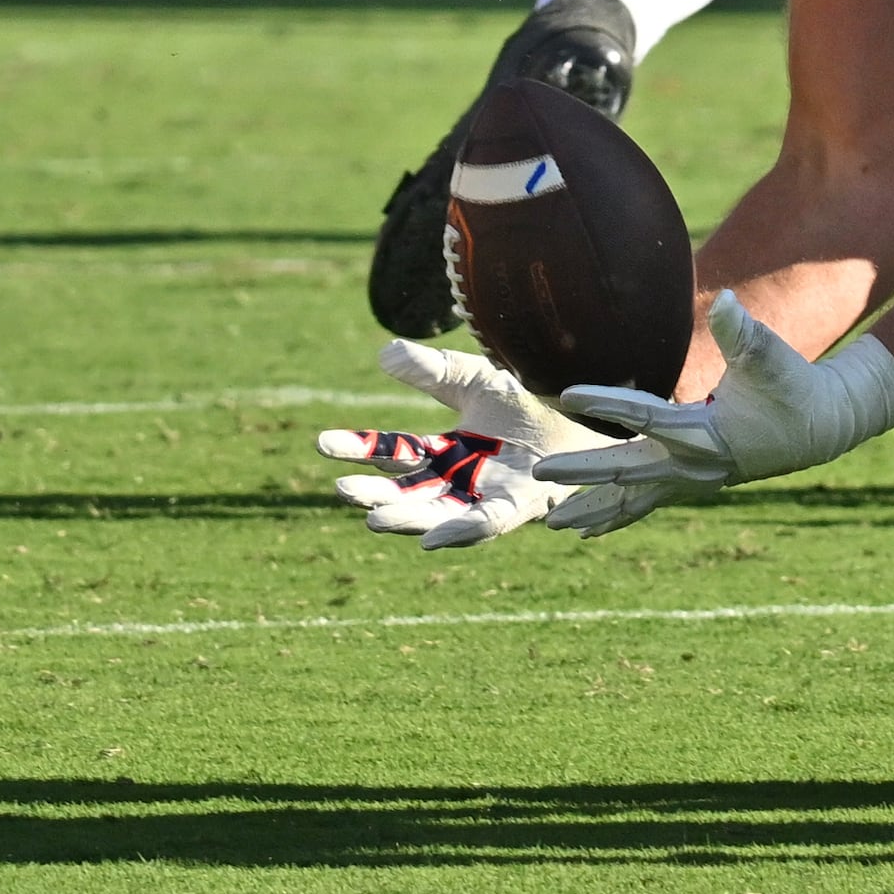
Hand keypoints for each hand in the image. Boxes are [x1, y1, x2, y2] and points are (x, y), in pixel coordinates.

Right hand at [315, 338, 598, 548]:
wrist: (571, 433)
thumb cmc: (518, 412)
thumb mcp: (475, 380)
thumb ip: (435, 370)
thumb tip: (385, 352)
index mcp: (438, 453)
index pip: (391, 451)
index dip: (359, 448)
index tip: (322, 443)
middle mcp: (451, 483)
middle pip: (403, 491)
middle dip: (373, 493)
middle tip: (342, 488)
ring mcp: (477, 500)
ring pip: (431, 515)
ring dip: (403, 519)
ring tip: (373, 518)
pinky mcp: (510, 511)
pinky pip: (479, 526)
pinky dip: (454, 532)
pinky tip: (429, 541)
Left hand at [535, 291, 893, 535]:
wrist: (819, 428)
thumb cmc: (793, 386)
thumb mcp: (771, 357)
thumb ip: (744, 332)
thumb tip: (728, 301)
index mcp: (705, 432)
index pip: (647, 417)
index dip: (607, 404)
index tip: (567, 394)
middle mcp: (694, 464)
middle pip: (628, 470)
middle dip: (582, 472)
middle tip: (539, 472)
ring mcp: (693, 479)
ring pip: (634, 500)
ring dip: (594, 510)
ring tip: (552, 524)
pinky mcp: (694, 482)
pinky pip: (647, 505)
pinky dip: (618, 516)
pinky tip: (588, 530)